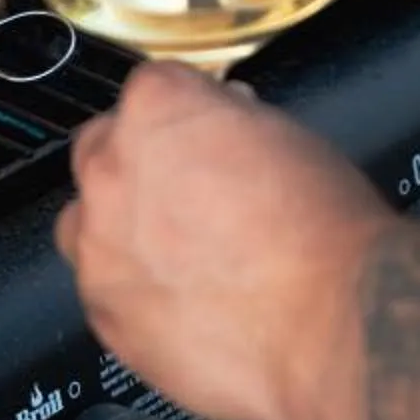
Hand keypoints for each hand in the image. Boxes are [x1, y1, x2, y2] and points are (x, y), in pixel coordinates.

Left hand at [54, 62, 387, 419]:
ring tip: (182, 255)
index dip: (188, 115)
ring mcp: (100, 244)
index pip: (151, 88)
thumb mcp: (292, 140)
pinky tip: (183, 301)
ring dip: (122, 230)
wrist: (333, 330)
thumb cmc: (325, 239)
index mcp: (158, 107)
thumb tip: (222, 133)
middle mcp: (113, 169)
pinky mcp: (104, 311)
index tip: (204, 134)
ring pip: (87, 223)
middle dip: (139, 164)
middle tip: (188, 193)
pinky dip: (133, 291)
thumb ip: (233, 124)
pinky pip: (103, 289)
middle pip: (103, 147)